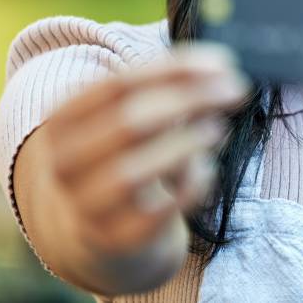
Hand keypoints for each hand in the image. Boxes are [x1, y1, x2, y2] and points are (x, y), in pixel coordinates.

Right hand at [38, 41, 250, 260]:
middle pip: (129, 123)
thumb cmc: (133, 155)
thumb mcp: (140, 115)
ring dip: (187, 143)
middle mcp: (66, 163)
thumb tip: (223, 69)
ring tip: (219, 129)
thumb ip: (174, 87)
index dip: (175, 71)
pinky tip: (206, 169)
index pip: (119, 85)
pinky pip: (160, 210)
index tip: (224, 64)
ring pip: (135, 171)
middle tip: (237, 91)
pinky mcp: (117, 239)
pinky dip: (192, 184)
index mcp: (65, 120)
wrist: (109, 231)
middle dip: (190, 101)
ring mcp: (87, 205)